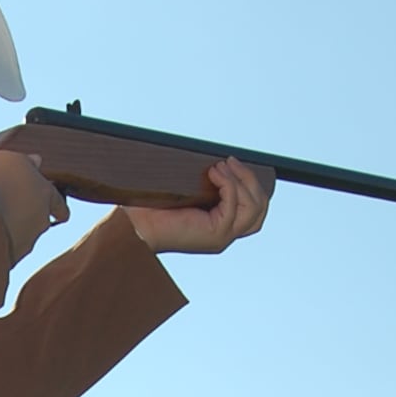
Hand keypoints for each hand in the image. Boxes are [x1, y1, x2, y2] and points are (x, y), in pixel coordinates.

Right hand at [0, 150, 67, 262]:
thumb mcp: (9, 160)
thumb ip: (26, 162)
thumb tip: (37, 161)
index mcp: (44, 194)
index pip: (59, 204)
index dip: (59, 209)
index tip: (63, 215)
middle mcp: (40, 221)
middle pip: (39, 222)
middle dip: (28, 219)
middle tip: (11, 213)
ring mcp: (24, 243)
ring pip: (20, 239)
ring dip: (9, 233)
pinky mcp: (7, 261)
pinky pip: (3, 254)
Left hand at [125, 157, 273, 254]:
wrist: (135, 228)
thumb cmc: (152, 209)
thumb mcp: (186, 192)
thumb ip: (205, 183)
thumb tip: (217, 159)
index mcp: (219, 226)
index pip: (253, 209)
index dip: (250, 184)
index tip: (233, 164)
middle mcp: (224, 235)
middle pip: (259, 209)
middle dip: (250, 180)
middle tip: (231, 161)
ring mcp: (222, 237)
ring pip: (253, 208)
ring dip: (240, 181)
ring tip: (220, 166)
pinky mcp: (216, 234)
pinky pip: (234, 204)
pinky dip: (228, 184)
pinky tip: (213, 173)